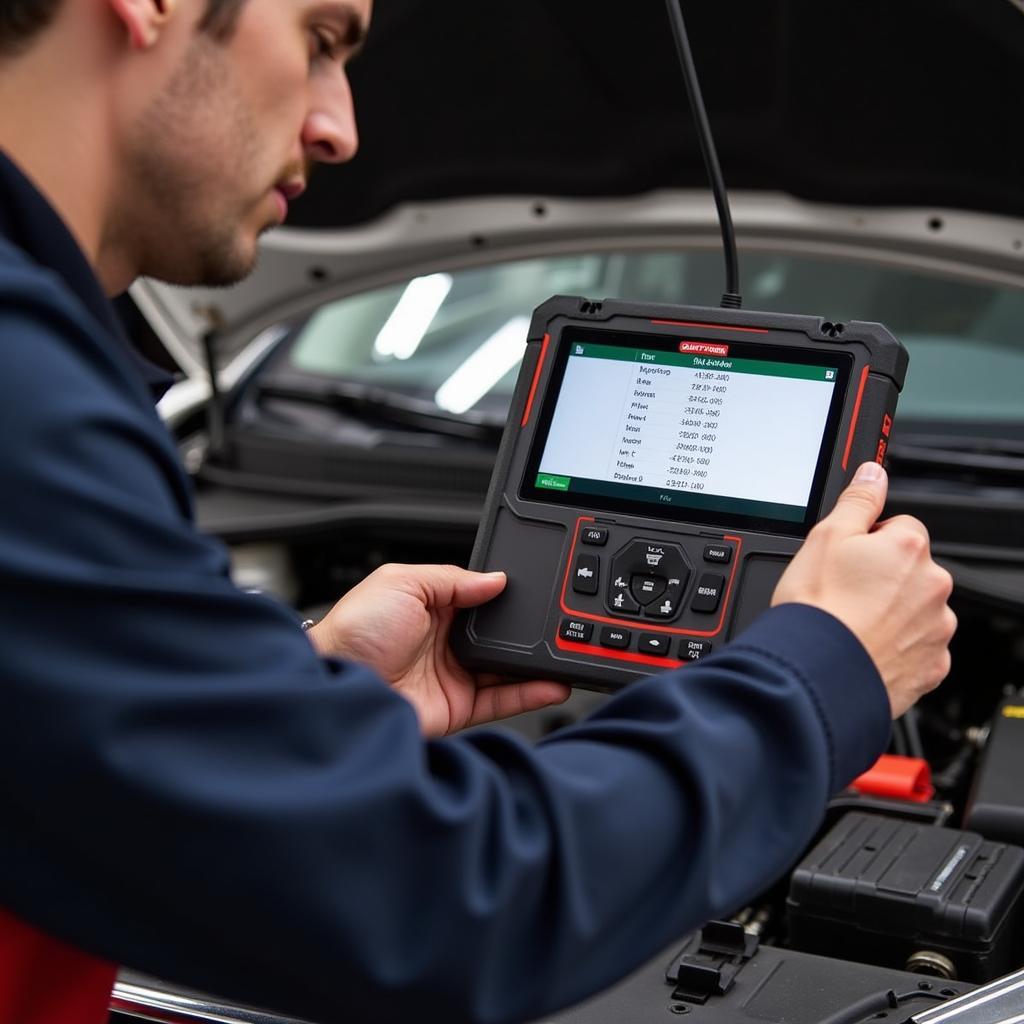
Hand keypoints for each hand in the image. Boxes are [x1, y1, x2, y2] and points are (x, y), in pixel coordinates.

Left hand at [307, 564, 570, 736]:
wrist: (337, 686)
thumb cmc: (353, 631)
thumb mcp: (401, 582)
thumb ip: (452, 579)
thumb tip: (495, 578)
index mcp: (432, 606)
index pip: (481, 599)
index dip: (505, 597)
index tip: (535, 593)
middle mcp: (446, 641)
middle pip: (498, 635)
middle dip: (526, 631)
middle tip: (556, 624)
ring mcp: (453, 675)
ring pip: (507, 669)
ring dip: (536, 663)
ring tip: (565, 654)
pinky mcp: (458, 708)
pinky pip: (503, 700)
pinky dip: (530, 693)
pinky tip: (551, 683)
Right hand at [772, 462, 955, 717]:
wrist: (817, 673)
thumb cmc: (818, 608)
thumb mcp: (825, 536)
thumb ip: (858, 500)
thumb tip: (874, 473)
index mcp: (909, 548)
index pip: (899, 527)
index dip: (867, 542)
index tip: (846, 561)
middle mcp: (933, 586)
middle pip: (911, 570)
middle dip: (883, 578)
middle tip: (844, 594)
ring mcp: (936, 629)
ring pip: (915, 609)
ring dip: (891, 613)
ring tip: (851, 624)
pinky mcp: (931, 667)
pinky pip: (917, 649)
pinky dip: (896, 648)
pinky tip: (864, 648)